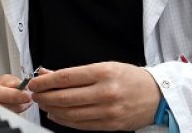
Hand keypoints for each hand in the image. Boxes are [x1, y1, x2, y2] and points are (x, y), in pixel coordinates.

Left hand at [28, 62, 161, 130]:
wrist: (156, 96)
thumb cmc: (130, 79)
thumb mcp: (105, 66)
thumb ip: (75, 72)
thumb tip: (49, 73)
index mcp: (104, 72)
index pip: (66, 77)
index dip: (45, 81)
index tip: (34, 82)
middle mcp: (105, 91)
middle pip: (64, 96)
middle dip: (44, 96)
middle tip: (34, 94)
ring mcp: (107, 110)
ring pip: (70, 113)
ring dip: (51, 109)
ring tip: (43, 104)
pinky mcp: (109, 125)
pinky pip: (80, 124)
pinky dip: (64, 120)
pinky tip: (56, 114)